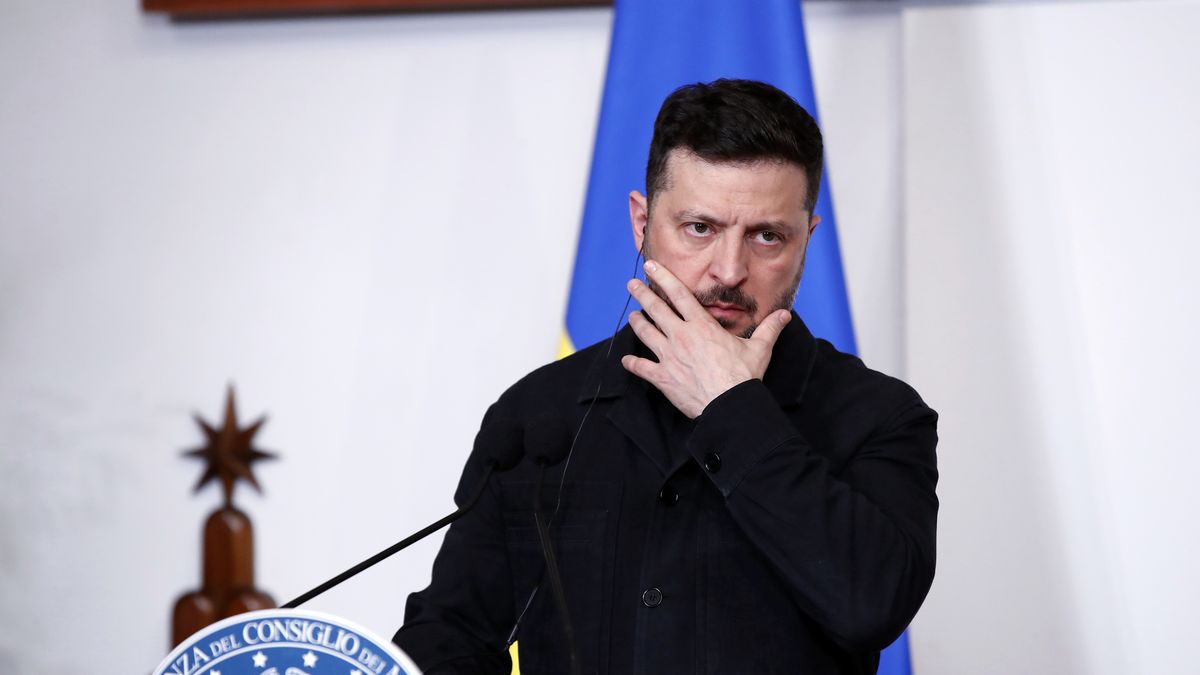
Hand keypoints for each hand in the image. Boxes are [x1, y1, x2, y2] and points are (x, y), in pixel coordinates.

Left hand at [621, 259, 791, 417]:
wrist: (729, 406)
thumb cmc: (744, 377)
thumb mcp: (760, 349)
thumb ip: (769, 328)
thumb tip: (785, 315)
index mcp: (702, 326)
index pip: (679, 294)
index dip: (663, 277)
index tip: (651, 266)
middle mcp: (681, 336)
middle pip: (656, 309)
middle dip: (643, 294)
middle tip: (632, 284)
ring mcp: (669, 357)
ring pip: (646, 333)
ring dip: (637, 323)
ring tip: (633, 315)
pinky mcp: (663, 378)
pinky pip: (642, 368)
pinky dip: (633, 363)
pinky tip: (627, 360)